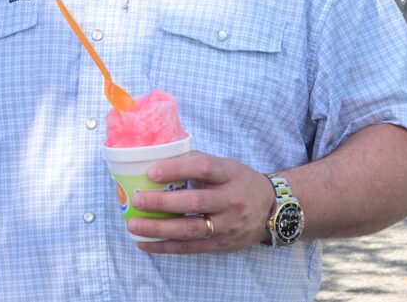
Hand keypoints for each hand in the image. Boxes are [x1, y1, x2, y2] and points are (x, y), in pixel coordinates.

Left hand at [127, 151, 273, 252]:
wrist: (273, 210)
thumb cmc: (239, 182)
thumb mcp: (225, 165)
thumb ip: (196, 162)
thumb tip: (157, 159)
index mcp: (229, 174)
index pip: (203, 168)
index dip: (176, 169)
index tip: (151, 172)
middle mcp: (230, 200)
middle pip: (195, 202)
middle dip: (163, 203)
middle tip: (137, 200)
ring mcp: (227, 225)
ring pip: (191, 230)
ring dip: (159, 229)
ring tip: (134, 226)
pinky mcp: (221, 245)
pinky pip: (190, 248)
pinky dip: (165, 247)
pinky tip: (144, 244)